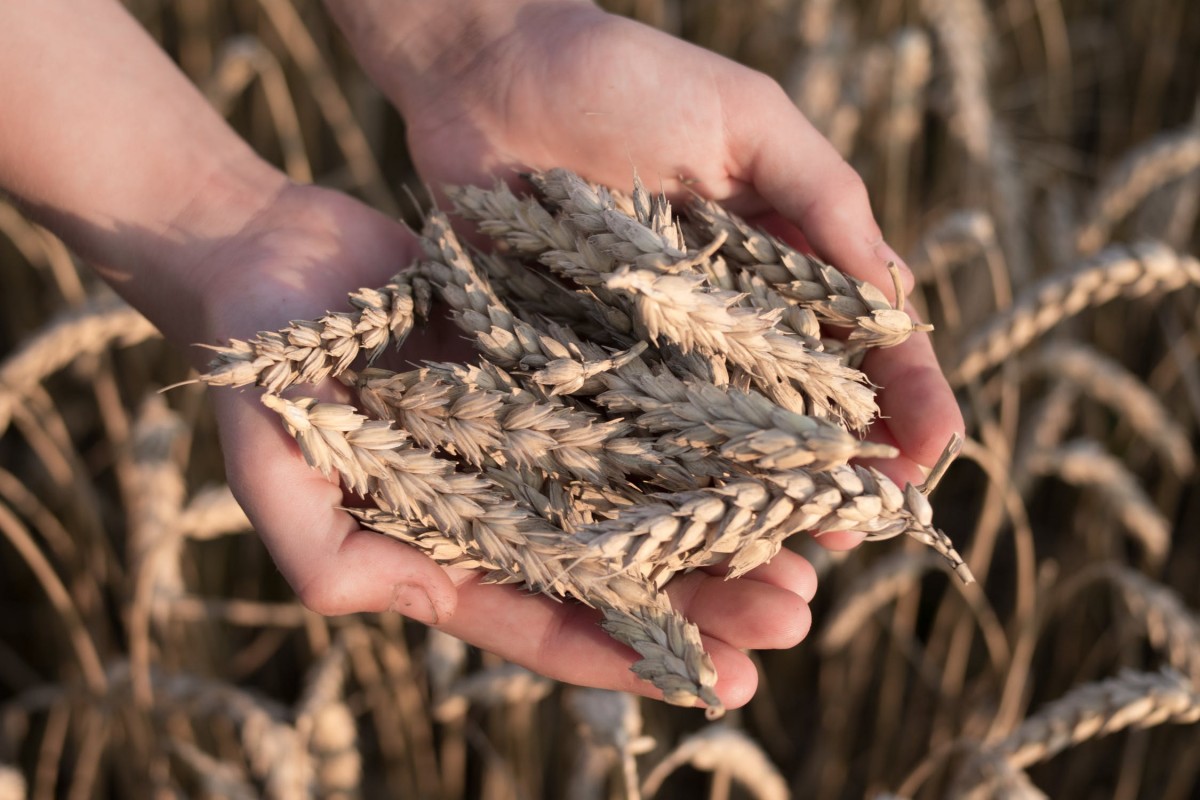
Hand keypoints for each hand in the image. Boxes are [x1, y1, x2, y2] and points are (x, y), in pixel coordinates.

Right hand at [195, 182, 813, 708]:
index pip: (551, 619)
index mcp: (447, 550)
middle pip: (622, 567)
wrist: (272, 259)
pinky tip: (764, 443)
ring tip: (807, 549)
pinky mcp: (554, 369)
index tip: (723, 682)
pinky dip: (698, 432)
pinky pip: (636, 408)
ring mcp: (535, 437)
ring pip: (645, 494)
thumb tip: (392, 603)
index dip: (633, 658)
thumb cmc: (260, 368)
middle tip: (795, 614)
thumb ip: (322, 550)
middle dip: (708, 599)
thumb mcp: (275, 468)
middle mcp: (505, 503)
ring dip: (722, 525)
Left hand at [333, 0, 964, 535]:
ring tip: (787, 549)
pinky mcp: (572, 365)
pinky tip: (678, 530)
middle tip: (864, 525)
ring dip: (756, 497)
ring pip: (715, 441)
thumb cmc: (629, 77)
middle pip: (795, 410)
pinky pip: (620, 434)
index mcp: (778, 263)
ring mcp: (648, 350)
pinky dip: (651, 483)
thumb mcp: (749, 121)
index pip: (860, 341)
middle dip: (836, 469)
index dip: (903, 396)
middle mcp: (720, 320)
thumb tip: (898, 297)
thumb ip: (823, 200)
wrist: (490, 74)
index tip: (931, 452)